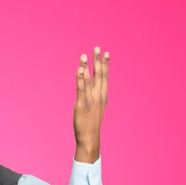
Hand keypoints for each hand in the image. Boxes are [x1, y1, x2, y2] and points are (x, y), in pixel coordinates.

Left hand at [73, 46, 108, 162]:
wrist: (89, 137)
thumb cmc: (91, 122)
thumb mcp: (96, 107)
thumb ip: (95, 97)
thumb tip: (92, 89)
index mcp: (103, 96)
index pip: (105, 77)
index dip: (105, 64)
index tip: (106, 53)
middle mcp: (98, 96)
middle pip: (99, 75)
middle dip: (98, 61)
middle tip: (96, 48)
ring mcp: (91, 100)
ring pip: (89, 79)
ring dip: (86, 66)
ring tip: (84, 55)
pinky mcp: (82, 104)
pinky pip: (81, 89)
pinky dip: (80, 79)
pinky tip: (79, 70)